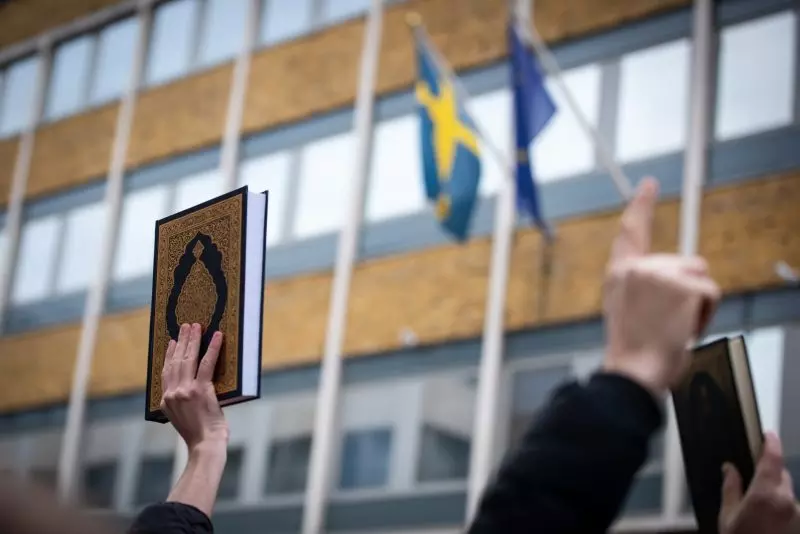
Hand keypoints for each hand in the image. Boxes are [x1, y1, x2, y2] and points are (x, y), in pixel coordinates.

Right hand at [160, 323, 228, 451]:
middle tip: (186, 327)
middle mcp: (172, 393)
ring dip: (193, 340)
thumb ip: (181, 402)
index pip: (166, 372)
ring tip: (196, 326)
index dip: (169, 355)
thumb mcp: (182, 417)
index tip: (173, 342)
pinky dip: (212, 348)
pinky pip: (207, 363)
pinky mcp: (201, 390)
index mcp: (165, 401)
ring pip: (188, 359)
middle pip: (175, 361)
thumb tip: (190, 386)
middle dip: (182, 341)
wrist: (205, 445)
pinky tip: (217, 337)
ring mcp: (185, 391)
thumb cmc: (199, 434)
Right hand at [602, 178, 720, 394]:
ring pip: (699, 276)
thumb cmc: (633, 350)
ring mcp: (660, 274)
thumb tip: (678, 278)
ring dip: (696, 302)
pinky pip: (711, 293)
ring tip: (674, 326)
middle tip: (665, 323)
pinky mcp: (683, 285)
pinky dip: (706, 314)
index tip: (647, 184)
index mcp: (619, 274)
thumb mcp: (628, 309)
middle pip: (684, 263)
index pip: (630, 232)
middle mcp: (637, 267)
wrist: (633, 370)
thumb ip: (644, 285)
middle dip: (685, 290)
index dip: (640, 206)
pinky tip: (684, 328)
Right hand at [720, 432, 799, 533]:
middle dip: (769, 476)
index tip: (768, 434)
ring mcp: (798, 516)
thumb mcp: (728, 517)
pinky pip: (792, 511)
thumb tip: (730, 468)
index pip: (772, 459)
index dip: (771, 443)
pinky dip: (783, 512)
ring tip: (759, 515)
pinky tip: (769, 524)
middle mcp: (788, 501)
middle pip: (782, 477)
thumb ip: (731, 488)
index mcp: (766, 494)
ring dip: (776, 497)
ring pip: (788, 496)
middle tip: (752, 484)